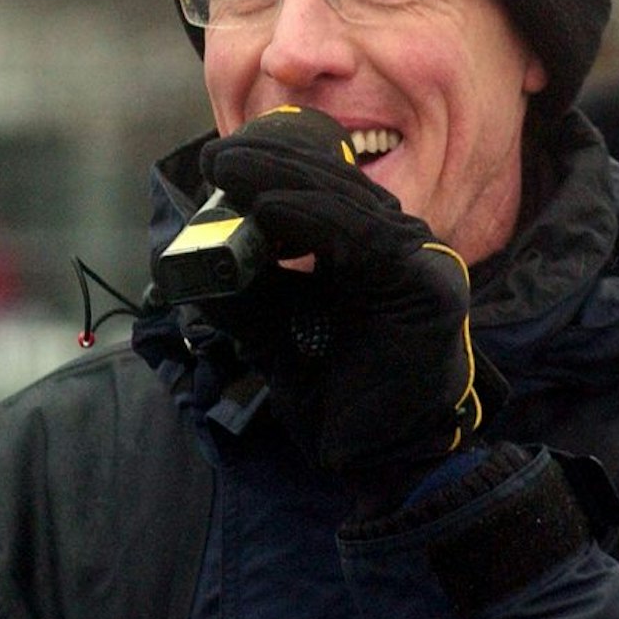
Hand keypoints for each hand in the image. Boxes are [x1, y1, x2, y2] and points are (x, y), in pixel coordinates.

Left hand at [194, 107, 507, 508]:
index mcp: (366, 255)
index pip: (324, 193)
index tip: (219, 161)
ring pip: (347, 202)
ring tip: (231, 168)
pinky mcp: (425, 286)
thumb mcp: (275, 339)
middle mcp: (397, 249)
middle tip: (218, 154)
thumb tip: (193, 262)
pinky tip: (271, 207)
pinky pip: (363, 238)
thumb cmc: (339, 402)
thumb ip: (246, 299)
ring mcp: (417, 263)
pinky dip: (313, 217)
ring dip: (283, 180)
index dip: (274, 170)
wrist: (381, 464)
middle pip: (335, 187)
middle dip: (271, 164)